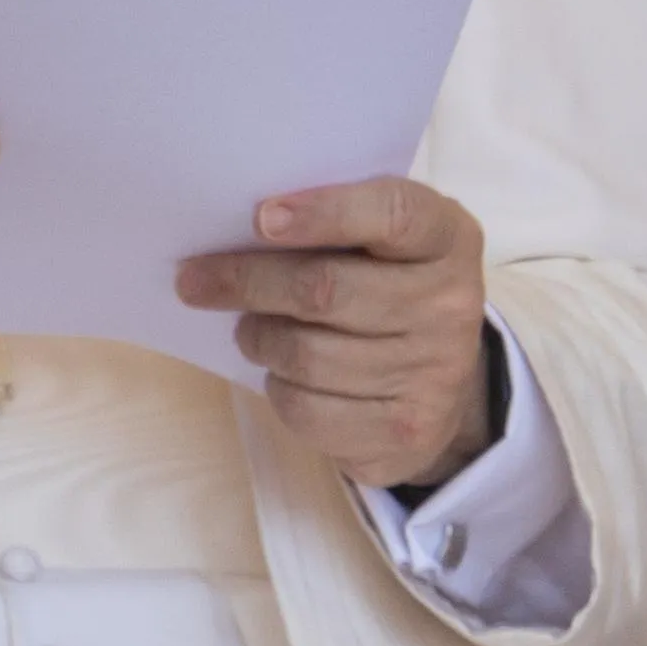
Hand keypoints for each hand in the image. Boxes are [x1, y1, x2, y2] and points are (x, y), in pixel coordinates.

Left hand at [176, 177, 493, 487]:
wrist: (445, 384)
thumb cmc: (391, 288)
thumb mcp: (385, 241)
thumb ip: (336, 222)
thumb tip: (239, 230)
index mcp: (447, 239)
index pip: (392, 213)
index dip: (324, 212)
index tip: (261, 217)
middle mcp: (451, 305)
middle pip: (327, 289)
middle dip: (247, 282)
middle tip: (196, 281)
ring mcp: (434, 374)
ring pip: (308, 355)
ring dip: (259, 339)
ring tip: (249, 329)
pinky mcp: (405, 432)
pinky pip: (311, 410)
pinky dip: (279, 389)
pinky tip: (282, 374)